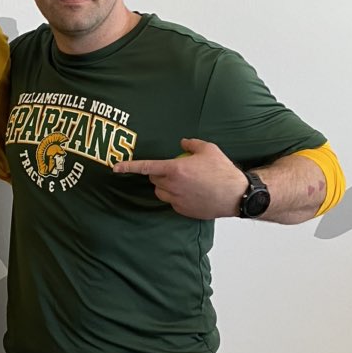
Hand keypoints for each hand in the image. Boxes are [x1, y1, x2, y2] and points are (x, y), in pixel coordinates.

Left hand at [113, 138, 246, 218]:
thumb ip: (192, 144)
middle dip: (159, 174)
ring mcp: (176, 200)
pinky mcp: (182, 210)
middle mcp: (172, 186)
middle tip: (175, 169)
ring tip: (183, 182)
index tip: (116, 167)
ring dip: (165, 186)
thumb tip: (183, 142)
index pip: (146, 167)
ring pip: (161, 192)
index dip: (129, 167)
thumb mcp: (209, 149)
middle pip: (154, 180)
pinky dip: (176, 196)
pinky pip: (172, 202)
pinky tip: (192, 192)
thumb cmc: (223, 171)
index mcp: (175, 169)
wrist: (235, 195)